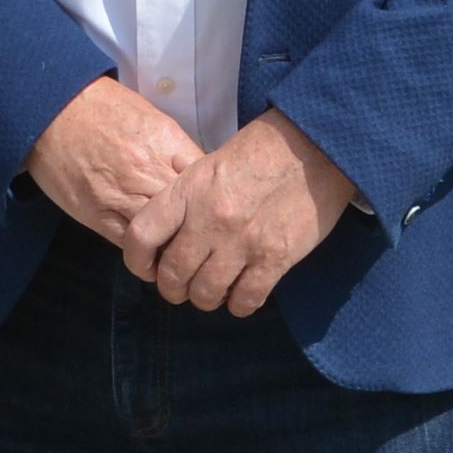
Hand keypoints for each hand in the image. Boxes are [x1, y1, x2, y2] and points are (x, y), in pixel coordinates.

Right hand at [23, 76, 203, 253]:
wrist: (52, 108)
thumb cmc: (103, 108)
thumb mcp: (151, 118)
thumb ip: (176, 149)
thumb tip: (200, 175)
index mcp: (166, 143)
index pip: (205, 180)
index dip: (214, 197)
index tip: (215, 207)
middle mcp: (148, 171)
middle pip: (189, 213)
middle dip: (200, 229)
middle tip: (206, 241)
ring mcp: (121, 195)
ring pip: (162, 235)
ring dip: (174, 247)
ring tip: (183, 256)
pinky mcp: (97, 214)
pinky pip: (130, 243)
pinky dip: (145, 254)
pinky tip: (153, 257)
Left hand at [143, 110, 355, 314]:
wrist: (315, 147)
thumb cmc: (262, 151)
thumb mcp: (211, 162)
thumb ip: (186, 197)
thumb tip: (166, 229)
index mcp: (188, 191)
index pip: (142, 235)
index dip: (137, 261)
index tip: (147, 269)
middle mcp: (209, 220)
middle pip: (172, 274)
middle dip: (173, 289)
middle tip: (181, 288)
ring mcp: (242, 242)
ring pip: (205, 294)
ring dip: (205, 299)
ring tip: (212, 292)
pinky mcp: (275, 258)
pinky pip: (245, 300)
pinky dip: (239, 305)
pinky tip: (241, 295)